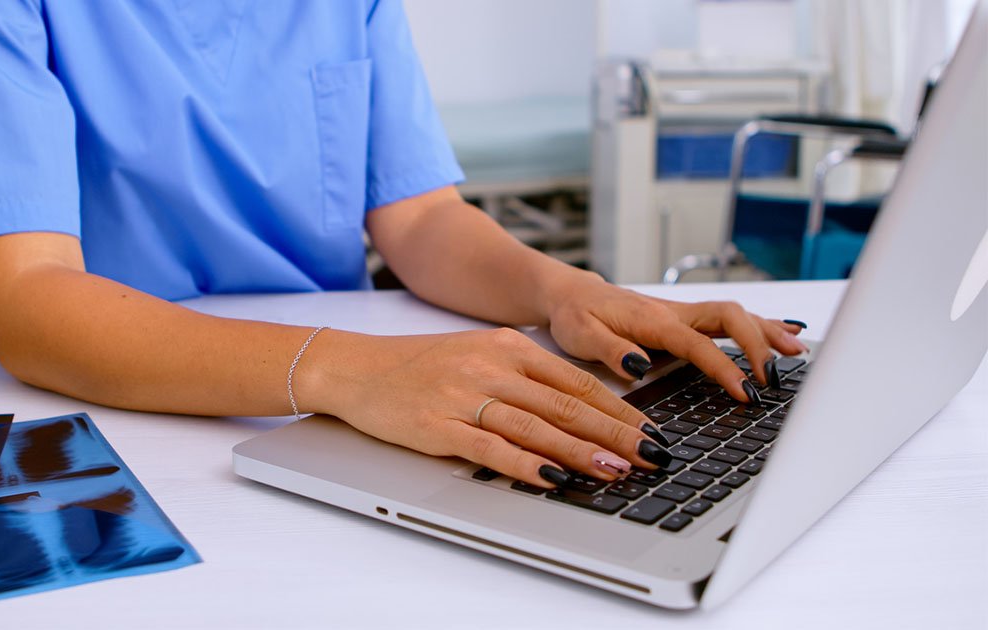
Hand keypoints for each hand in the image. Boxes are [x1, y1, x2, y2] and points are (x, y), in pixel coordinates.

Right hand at [302, 328, 676, 489]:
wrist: (356, 367)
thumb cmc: (418, 365)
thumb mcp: (479, 354)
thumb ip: (525, 376)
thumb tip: (579, 407)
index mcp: (507, 346)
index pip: (576, 381)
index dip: (619, 410)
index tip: (651, 432)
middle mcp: (491, 367)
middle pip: (566, 404)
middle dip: (615, 434)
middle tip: (652, 456)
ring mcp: (465, 396)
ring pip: (537, 426)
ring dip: (580, 452)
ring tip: (616, 471)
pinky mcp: (440, 426)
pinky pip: (492, 448)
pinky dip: (526, 464)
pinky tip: (552, 479)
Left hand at [544, 271, 807, 402]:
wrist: (571, 295)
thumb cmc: (575, 316)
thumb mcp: (581, 336)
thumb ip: (611, 350)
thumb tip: (638, 365)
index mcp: (652, 320)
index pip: (698, 344)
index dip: (725, 367)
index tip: (745, 392)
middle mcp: (674, 313)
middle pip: (730, 318)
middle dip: (758, 345)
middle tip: (773, 378)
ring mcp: (683, 314)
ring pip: (735, 316)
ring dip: (768, 332)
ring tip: (798, 353)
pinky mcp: (685, 319)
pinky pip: (729, 319)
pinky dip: (760, 325)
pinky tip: (787, 332)